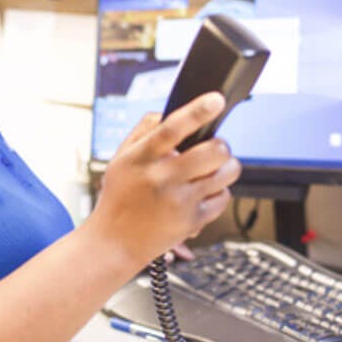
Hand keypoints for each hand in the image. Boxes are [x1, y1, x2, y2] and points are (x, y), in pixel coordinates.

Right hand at [87, 92, 240, 268]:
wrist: (114, 242)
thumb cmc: (119, 197)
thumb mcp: (121, 159)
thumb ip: (143, 131)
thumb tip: (167, 112)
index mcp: (142, 157)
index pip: (172, 128)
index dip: (198, 111)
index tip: (216, 99)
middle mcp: (161, 178)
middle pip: (213, 151)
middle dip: (221, 145)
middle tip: (214, 148)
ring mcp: (179, 201)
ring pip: (226, 173)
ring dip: (226, 167)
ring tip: (212, 170)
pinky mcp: (192, 221)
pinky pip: (224, 198)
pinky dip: (219, 192)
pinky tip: (203, 193)